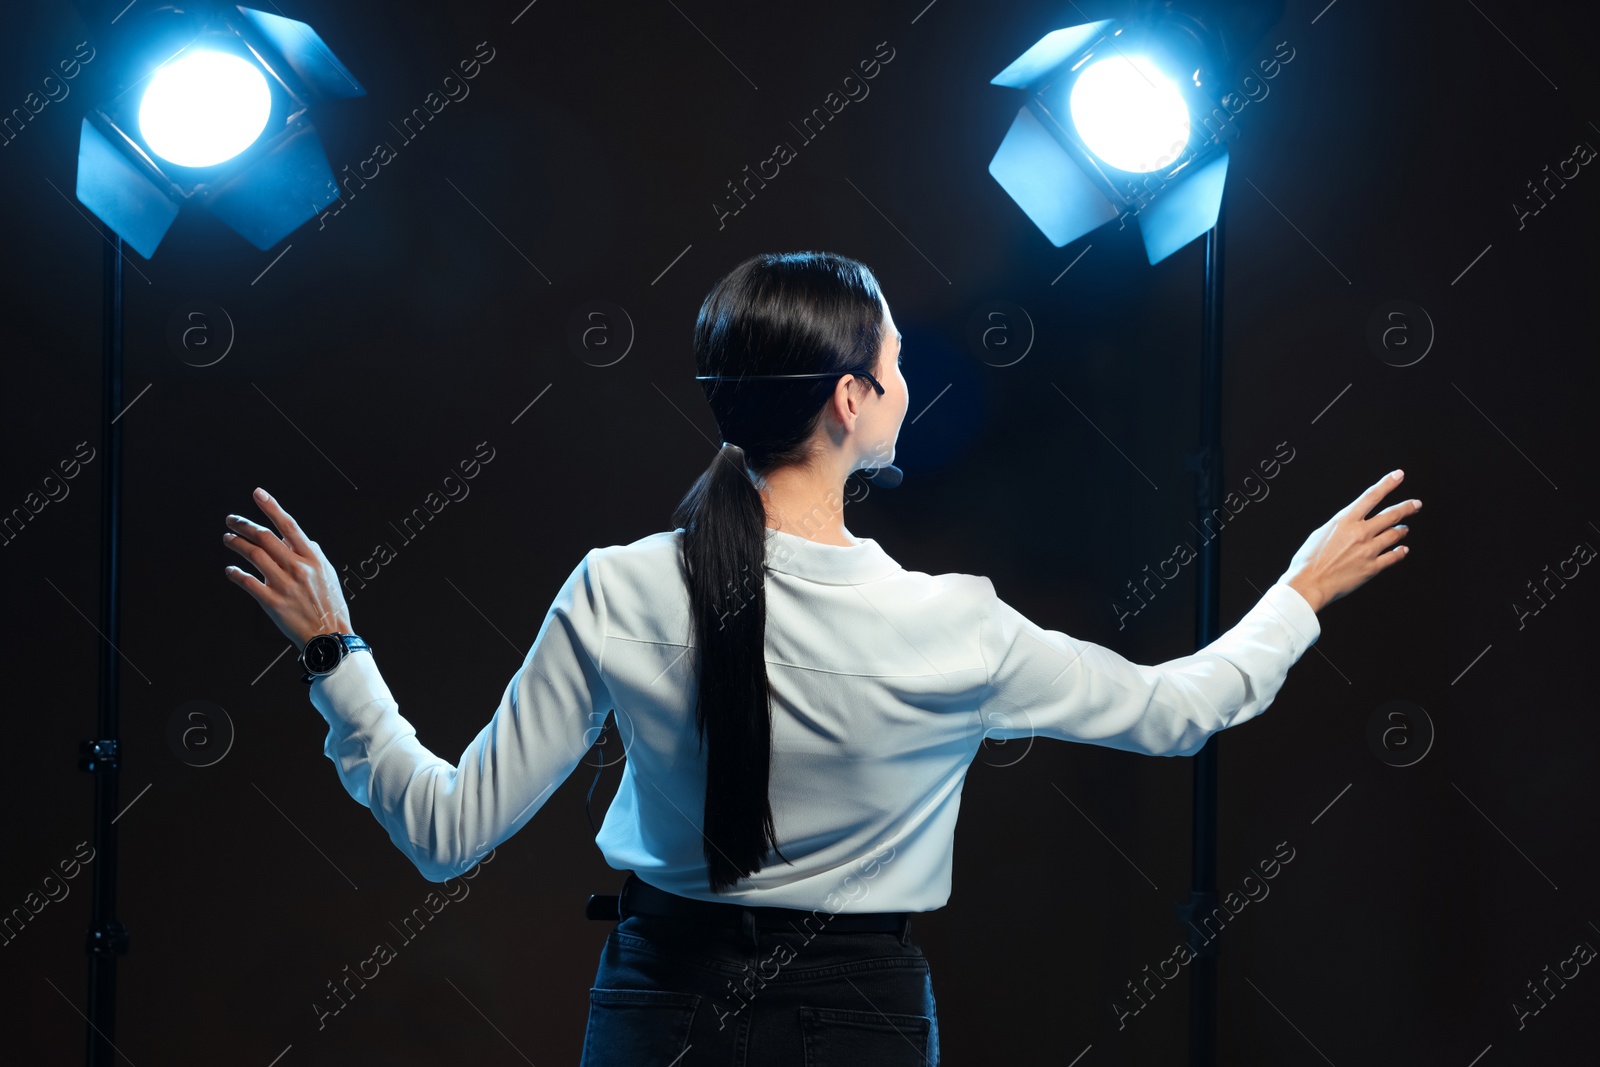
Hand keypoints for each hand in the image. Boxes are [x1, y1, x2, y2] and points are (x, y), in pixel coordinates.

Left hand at [223, 487, 352, 650]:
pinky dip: (236, 574)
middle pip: (265, 538)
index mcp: (312, 559)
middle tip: (232, 520)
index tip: (258, 494)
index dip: (272, 507)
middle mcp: (298, 568)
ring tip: (227, 539)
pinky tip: (230, 570)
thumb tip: (302, 539)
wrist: (329, 636)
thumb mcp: (329, 574)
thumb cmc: (331, 606)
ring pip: (253, 556)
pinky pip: (248, 583)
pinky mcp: (272, 602)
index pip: (289, 526)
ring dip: (236, 544)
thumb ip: (314, 554)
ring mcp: (284, 585)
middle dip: (244, 525)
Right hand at [1277, 469, 1419, 612]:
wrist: (1308, 583)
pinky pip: (1393, 557)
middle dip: (1407, 507)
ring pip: (1395, 534)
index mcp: (1345, 521)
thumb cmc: (1308, 560)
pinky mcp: (1372, 568)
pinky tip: (1403, 550)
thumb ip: (1340, 526)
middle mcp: (1360, 533)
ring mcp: (1368, 550)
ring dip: (1402, 530)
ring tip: (1404, 529)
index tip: (1399, 475)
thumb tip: (1350, 522)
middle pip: (1391, 515)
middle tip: (1416, 504)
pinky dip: (1400, 552)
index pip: (1371, 496)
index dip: (1387, 484)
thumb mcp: (1320, 533)